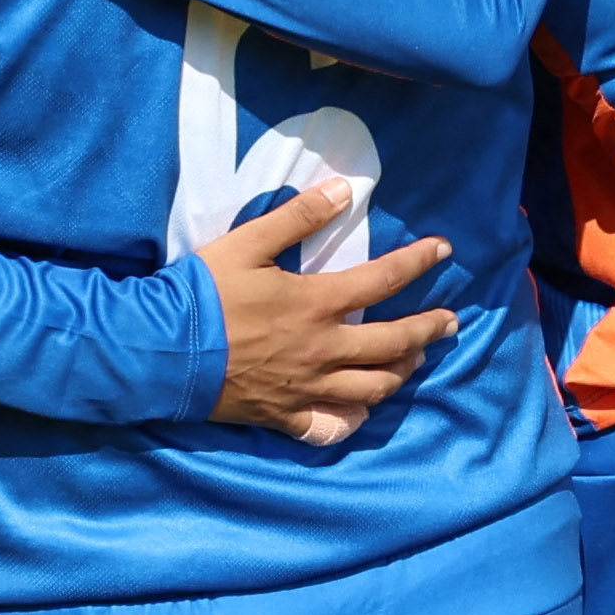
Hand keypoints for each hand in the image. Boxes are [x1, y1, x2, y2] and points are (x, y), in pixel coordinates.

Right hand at [200, 180, 459, 445]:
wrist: (164, 351)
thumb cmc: (203, 293)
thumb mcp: (248, 242)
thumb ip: (297, 217)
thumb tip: (344, 189)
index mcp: (317, 303)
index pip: (384, 280)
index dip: (419, 263)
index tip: (445, 251)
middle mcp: (324, 349)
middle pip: (393, 343)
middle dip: (429, 330)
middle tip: (450, 322)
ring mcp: (308, 387)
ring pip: (373, 387)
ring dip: (402, 371)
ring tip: (414, 360)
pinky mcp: (287, 415)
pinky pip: (334, 424)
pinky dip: (354, 418)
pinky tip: (363, 410)